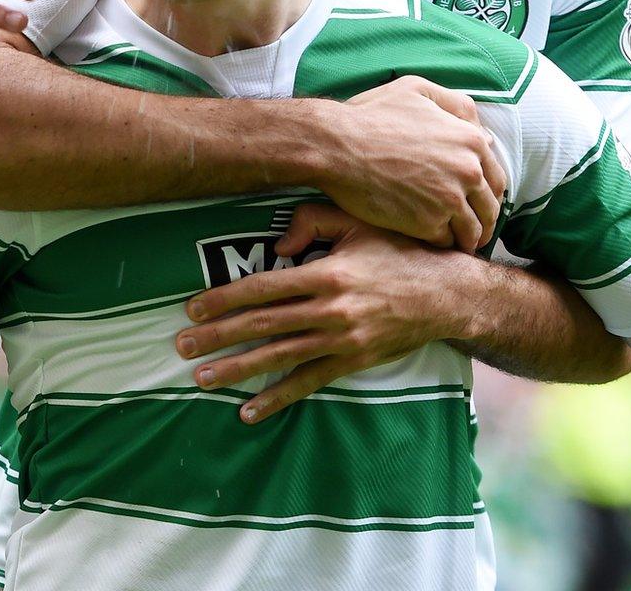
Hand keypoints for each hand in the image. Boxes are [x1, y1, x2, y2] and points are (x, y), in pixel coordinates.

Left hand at [175, 203, 476, 421]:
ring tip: (202, 379)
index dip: (225, 299)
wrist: (449, 295)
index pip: (263, 288)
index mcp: (327, 273)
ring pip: (280, 357)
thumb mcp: (360, 223)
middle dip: (218, 337)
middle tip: (181, 347)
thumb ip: (314, 220)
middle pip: (263, 325)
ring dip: (238, 370)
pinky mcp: (354, 361)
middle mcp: (331, 310)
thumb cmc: (400, 251)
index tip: (192, 309)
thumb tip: (275, 244)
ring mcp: (343, 340)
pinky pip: (309, 383)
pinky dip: (277, 398)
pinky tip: (249, 410)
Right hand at [314, 76, 504, 250]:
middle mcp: (468, 171)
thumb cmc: (369, 116)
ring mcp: (449, 199)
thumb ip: (455, 106)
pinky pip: (445, 242)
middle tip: (473, 231)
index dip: (488, 194)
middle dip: (484, 221)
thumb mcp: (416, 90)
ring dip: (466, 238)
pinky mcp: (427, 223)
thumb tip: (484, 132)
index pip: (496, 178)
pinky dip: (441, 244)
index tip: (478, 203)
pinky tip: (430, 242)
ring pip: (472, 230)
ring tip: (456, 244)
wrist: (335, 146)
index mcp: (471, 140)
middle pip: (490, 208)